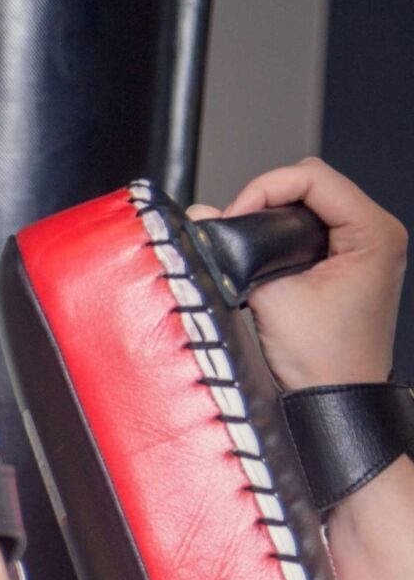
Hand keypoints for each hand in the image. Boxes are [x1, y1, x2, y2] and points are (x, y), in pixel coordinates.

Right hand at [197, 157, 406, 387]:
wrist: (334, 403)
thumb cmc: (323, 363)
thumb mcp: (272, 298)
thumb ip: (235, 252)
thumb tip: (202, 217)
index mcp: (374, 232)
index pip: (313, 176)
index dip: (264, 188)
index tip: (233, 219)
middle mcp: (377, 233)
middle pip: (312, 185)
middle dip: (266, 201)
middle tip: (235, 232)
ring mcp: (365, 249)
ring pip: (309, 206)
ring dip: (271, 220)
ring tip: (244, 246)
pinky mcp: (348, 265)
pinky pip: (311, 231)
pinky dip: (280, 237)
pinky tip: (260, 258)